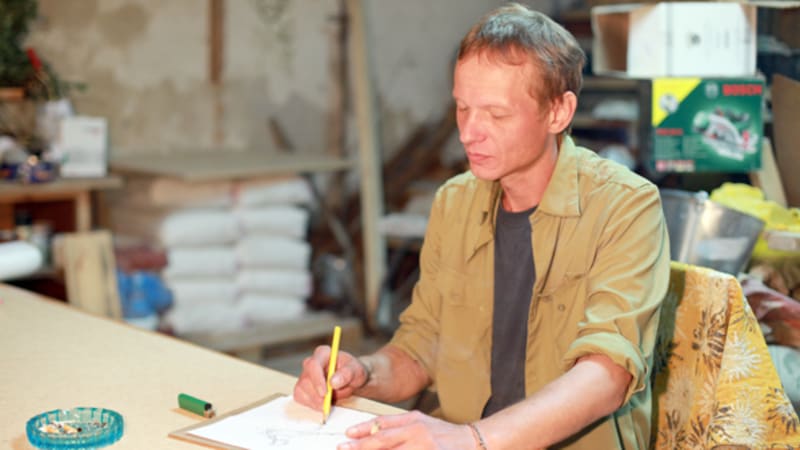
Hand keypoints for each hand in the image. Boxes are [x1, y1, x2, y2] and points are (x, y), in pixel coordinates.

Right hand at [292, 345, 368, 410]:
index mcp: (323, 353)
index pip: (313, 365)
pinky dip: (311, 404)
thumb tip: (333, 382)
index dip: (317, 380)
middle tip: (328, 404)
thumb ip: (347, 374)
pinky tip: (322, 404)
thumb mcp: (357, 371)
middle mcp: (311, 363)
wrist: (352, 380)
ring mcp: (304, 375)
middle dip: (316, 396)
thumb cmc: (354, 372)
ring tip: (329, 402)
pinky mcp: (302, 387)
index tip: (325, 394)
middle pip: (305, 380)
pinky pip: (300, 397)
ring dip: (315, 401)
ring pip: (301, 390)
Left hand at [337, 411, 475, 449]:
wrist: (473, 442)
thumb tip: (372, 429)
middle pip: (383, 442)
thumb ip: (397, 425)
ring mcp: (425, 449)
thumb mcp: (421, 421)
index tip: (346, 436)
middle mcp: (418, 434)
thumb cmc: (444, 434)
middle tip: (343, 449)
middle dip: (361, 447)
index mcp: (414, 421)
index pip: (383, 425)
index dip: (363, 430)